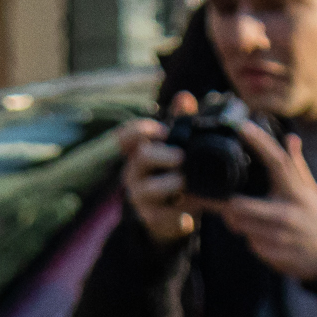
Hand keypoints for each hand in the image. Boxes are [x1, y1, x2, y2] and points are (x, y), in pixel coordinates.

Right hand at [119, 93, 201, 244]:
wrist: (173, 218)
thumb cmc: (174, 176)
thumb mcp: (178, 150)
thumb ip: (181, 123)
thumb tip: (184, 97)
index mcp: (140, 152)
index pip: (127, 136)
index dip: (139, 130)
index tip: (159, 130)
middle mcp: (134, 172)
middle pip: (143, 156)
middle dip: (164, 155)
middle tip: (182, 157)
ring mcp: (140, 196)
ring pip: (151, 188)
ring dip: (172, 184)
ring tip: (188, 183)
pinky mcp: (150, 218)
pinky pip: (163, 214)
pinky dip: (179, 212)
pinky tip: (189, 211)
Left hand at [216, 124, 316, 283]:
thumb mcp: (311, 191)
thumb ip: (297, 166)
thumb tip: (291, 138)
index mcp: (298, 192)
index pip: (277, 161)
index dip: (259, 142)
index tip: (242, 126)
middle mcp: (288, 213)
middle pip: (240, 206)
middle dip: (229, 206)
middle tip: (229, 203)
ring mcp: (280, 236)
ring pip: (241, 227)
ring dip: (239, 224)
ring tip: (251, 222)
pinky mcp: (274, 255)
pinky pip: (251, 245)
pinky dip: (252, 241)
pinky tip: (265, 238)